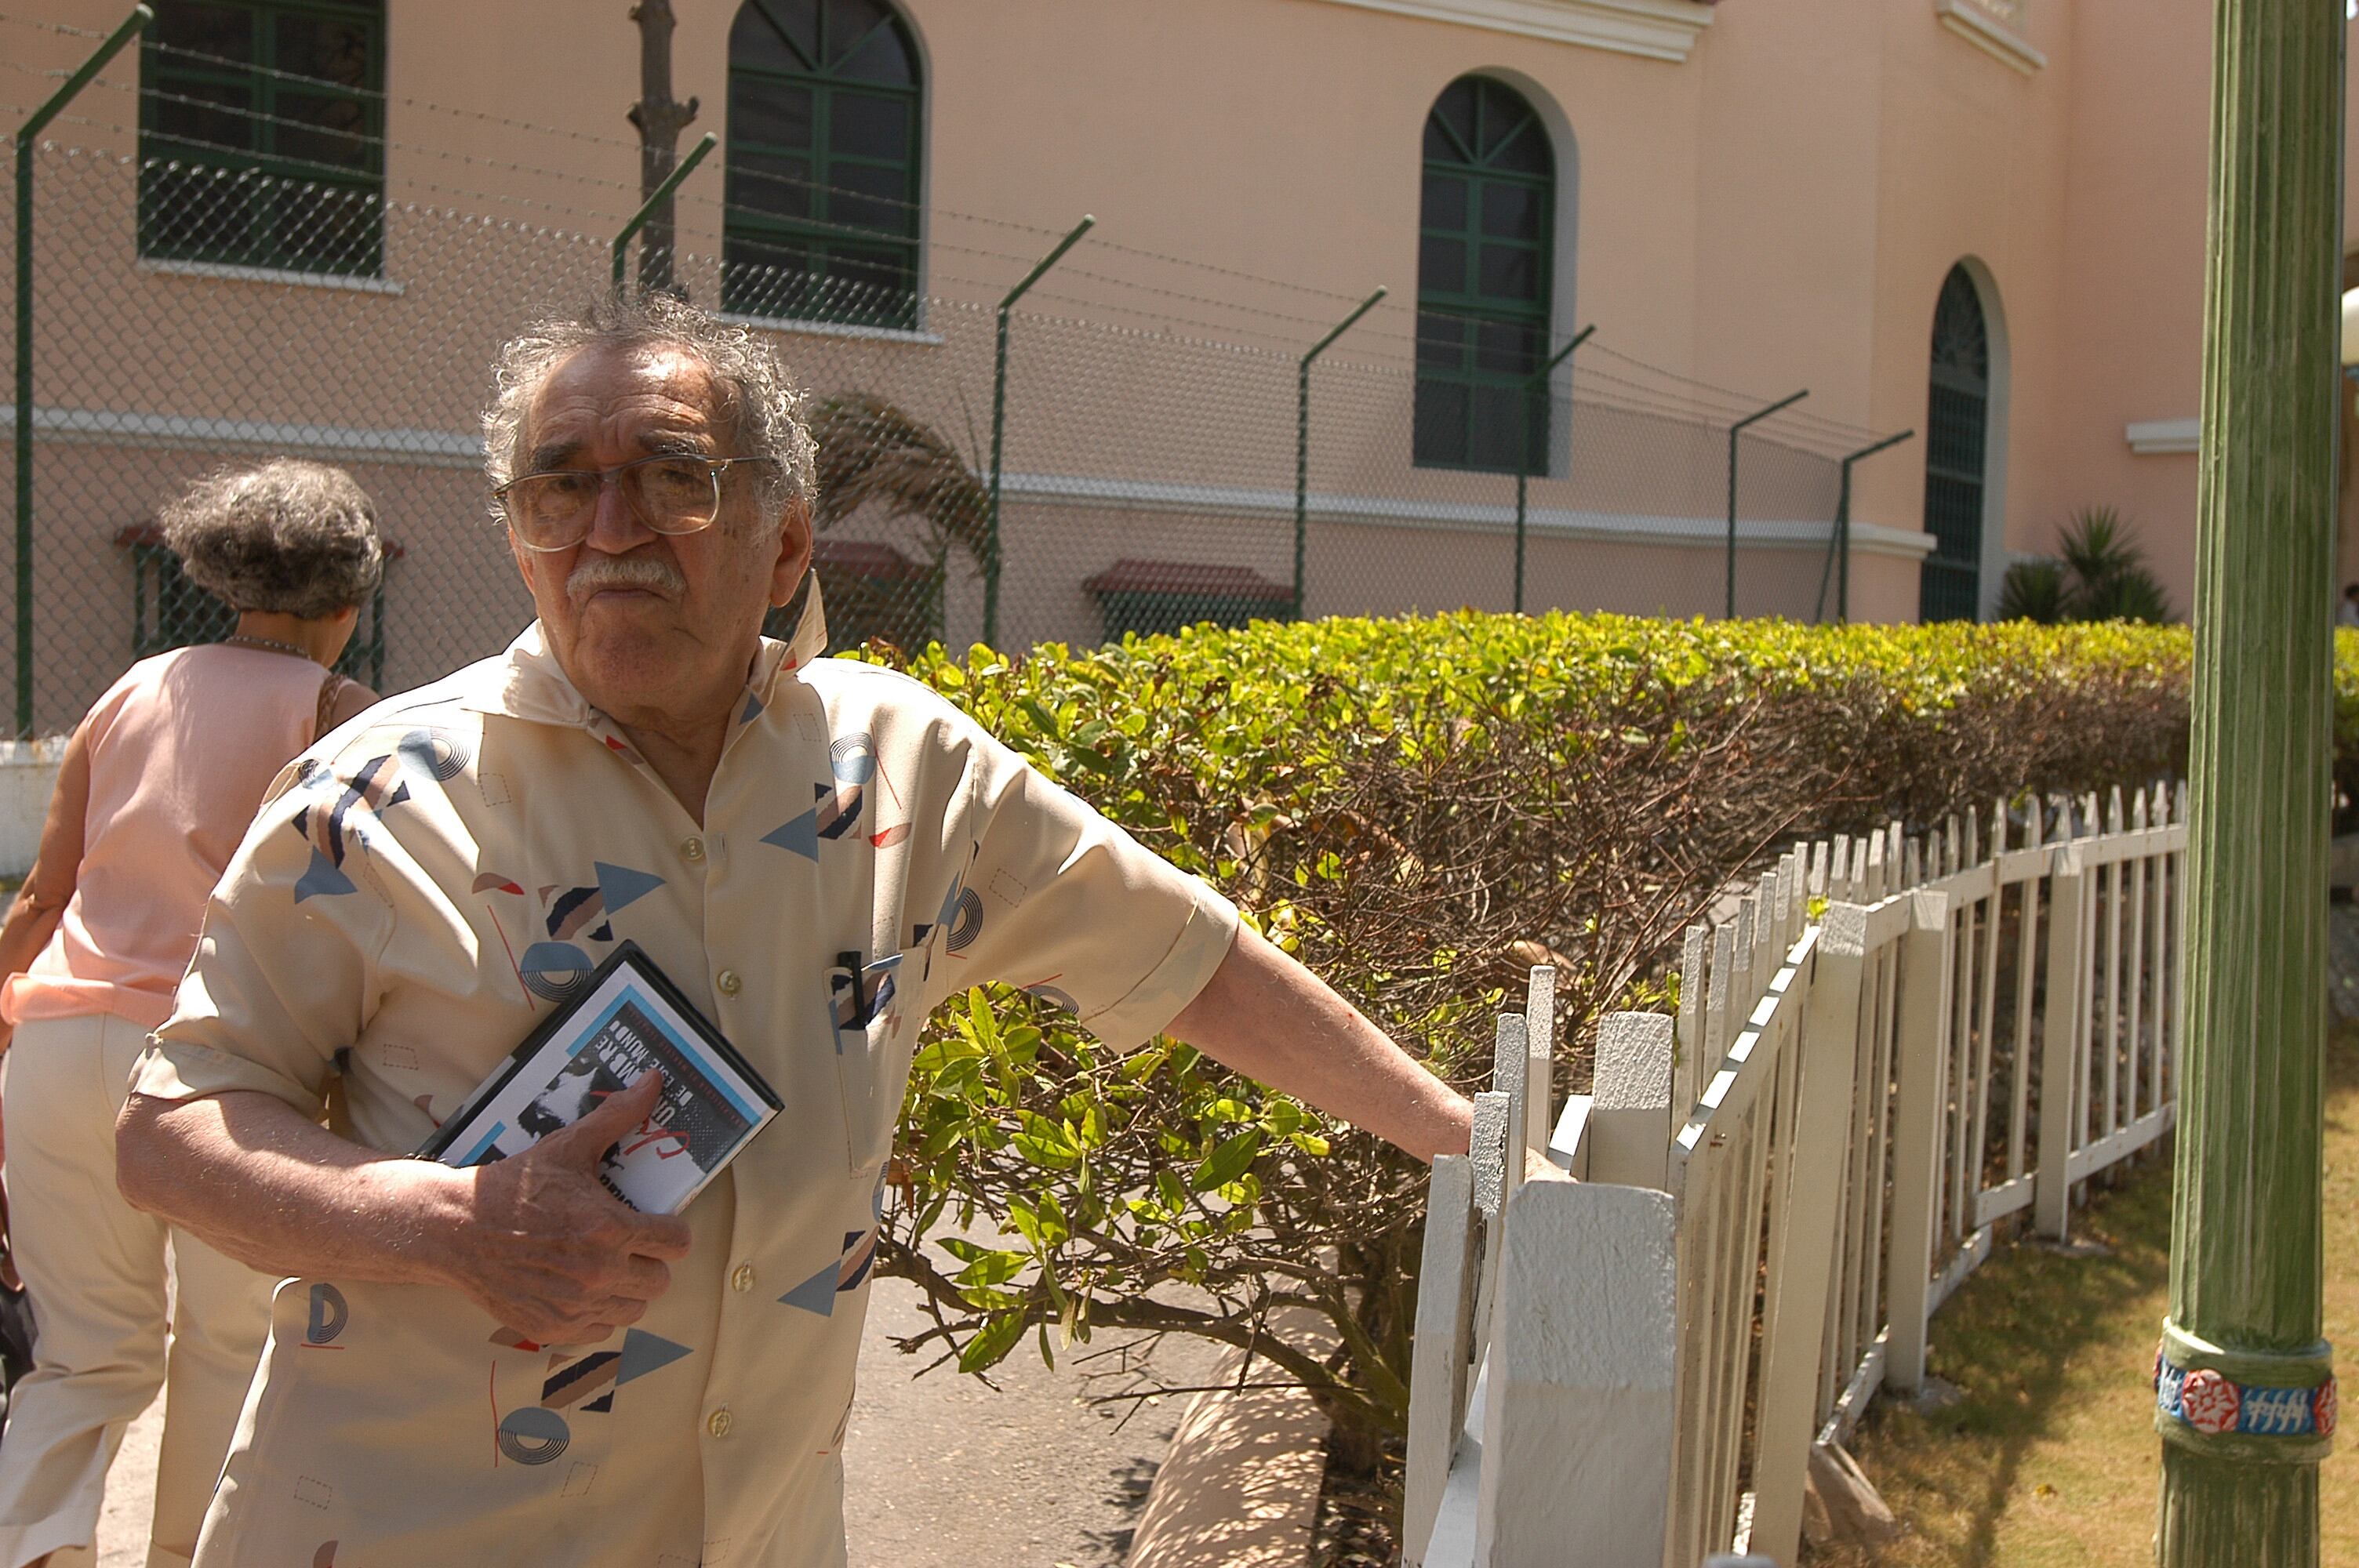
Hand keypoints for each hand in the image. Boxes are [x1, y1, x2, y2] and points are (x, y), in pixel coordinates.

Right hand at [435, 1072, 692, 1344]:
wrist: (456, 1229)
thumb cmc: (513, 1187)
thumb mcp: (567, 1147)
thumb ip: (616, 1117)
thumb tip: (653, 1080)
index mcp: (608, 1229)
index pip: (677, 1243)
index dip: (671, 1231)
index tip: (656, 1223)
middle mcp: (597, 1273)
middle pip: (660, 1280)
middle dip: (650, 1260)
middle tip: (629, 1245)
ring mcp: (575, 1306)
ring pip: (634, 1308)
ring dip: (627, 1288)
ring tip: (606, 1266)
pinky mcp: (554, 1328)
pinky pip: (601, 1330)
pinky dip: (597, 1312)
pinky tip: (581, 1288)